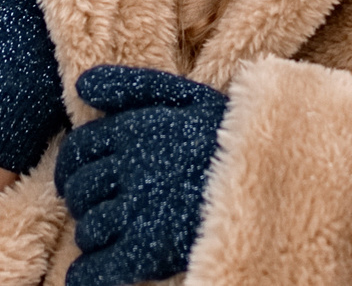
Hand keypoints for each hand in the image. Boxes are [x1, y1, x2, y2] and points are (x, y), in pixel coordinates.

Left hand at [55, 65, 229, 285]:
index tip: (79, 177)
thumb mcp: (187, 96)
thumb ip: (132, 85)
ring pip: (89, 228)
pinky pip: (99, 267)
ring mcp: (139, 209)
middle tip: (96, 206)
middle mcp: (131, 166)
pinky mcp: (150, 249)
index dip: (72, 165)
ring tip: (112, 234)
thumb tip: (82, 85)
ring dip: (94, 234)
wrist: (279, 174)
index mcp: (136, 128)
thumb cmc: (234, 133)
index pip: (79, 148)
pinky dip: (87, 273)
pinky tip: (91, 272)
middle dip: (82, 199)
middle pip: (80, 189)